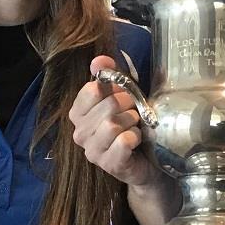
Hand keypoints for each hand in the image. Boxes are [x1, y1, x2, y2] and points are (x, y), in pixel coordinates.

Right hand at [69, 55, 158, 187]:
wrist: (146, 160)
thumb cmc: (130, 125)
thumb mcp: (120, 96)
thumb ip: (108, 76)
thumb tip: (99, 59)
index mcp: (78, 113)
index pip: (91, 89)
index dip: (114, 88)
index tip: (122, 95)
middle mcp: (80, 133)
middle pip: (107, 106)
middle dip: (128, 105)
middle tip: (134, 111)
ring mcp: (92, 151)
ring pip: (113, 124)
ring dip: (132, 122)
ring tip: (135, 126)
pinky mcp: (109, 164)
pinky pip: (124, 141)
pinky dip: (135, 137)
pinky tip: (136, 140)